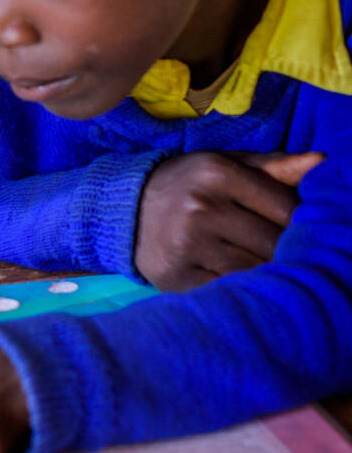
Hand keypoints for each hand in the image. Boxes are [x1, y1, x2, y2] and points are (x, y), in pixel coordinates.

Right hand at [133, 150, 322, 290]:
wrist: (126, 210)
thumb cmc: (189, 185)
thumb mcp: (226, 165)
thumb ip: (275, 166)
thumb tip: (325, 161)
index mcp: (218, 173)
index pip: (287, 209)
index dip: (301, 225)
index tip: (297, 230)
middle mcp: (202, 207)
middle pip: (274, 244)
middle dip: (286, 252)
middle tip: (283, 253)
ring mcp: (189, 244)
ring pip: (255, 271)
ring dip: (266, 274)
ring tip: (263, 268)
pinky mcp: (179, 276)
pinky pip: (229, 291)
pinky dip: (241, 291)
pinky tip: (241, 283)